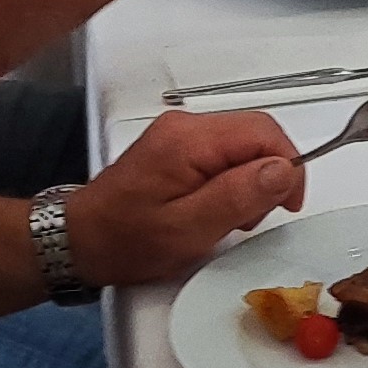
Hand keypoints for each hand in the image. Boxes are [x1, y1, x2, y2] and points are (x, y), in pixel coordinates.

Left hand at [62, 111, 305, 286]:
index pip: (263, 132)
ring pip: (242, 145)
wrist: (80, 241)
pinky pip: (223, 154)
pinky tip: (217, 209)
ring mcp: (178, 134)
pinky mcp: (176, 147)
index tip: (287, 204)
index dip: (287, 166)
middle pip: (255, 134)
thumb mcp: (189, 228)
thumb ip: (239, 195)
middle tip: (254, 217)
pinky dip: (232, 180)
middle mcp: (184, 126)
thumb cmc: (127, 240)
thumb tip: (283, 170)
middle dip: (269, 174)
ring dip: (251, 180)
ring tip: (231, 219)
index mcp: (189, 140)